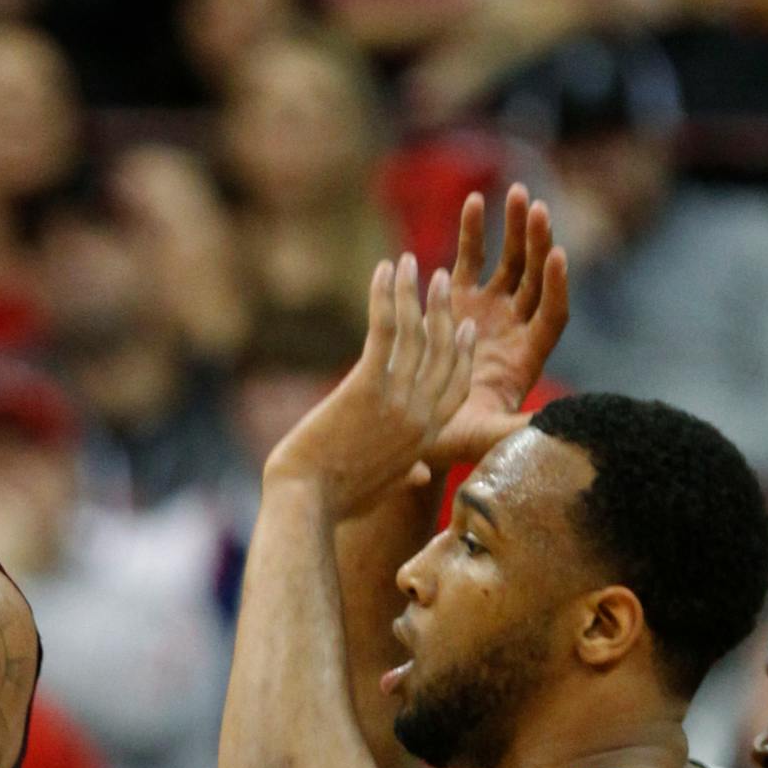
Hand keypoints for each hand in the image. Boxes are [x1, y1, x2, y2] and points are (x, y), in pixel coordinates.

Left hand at [265, 256, 475, 517]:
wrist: (304, 505)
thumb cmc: (336, 501)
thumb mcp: (383, 488)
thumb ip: (408, 475)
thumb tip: (420, 475)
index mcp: (425, 438)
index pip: (458, 387)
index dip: (462, 352)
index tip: (464, 324)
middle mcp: (420, 417)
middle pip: (444, 352)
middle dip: (443, 310)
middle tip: (441, 279)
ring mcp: (397, 402)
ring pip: (417, 335)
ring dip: (415, 293)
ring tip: (411, 263)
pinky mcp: (367, 388)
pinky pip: (385, 331)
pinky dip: (386, 298)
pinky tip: (383, 272)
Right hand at [431, 185, 569, 468]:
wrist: (415, 427)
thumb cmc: (451, 440)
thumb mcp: (485, 436)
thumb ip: (517, 430)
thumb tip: (560, 430)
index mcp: (526, 359)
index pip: (552, 315)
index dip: (556, 287)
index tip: (557, 257)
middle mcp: (514, 328)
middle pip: (537, 279)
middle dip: (539, 245)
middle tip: (539, 210)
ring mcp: (488, 310)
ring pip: (510, 263)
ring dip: (516, 229)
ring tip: (519, 194)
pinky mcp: (458, 299)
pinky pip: (470, 259)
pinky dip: (474, 231)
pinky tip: (474, 200)